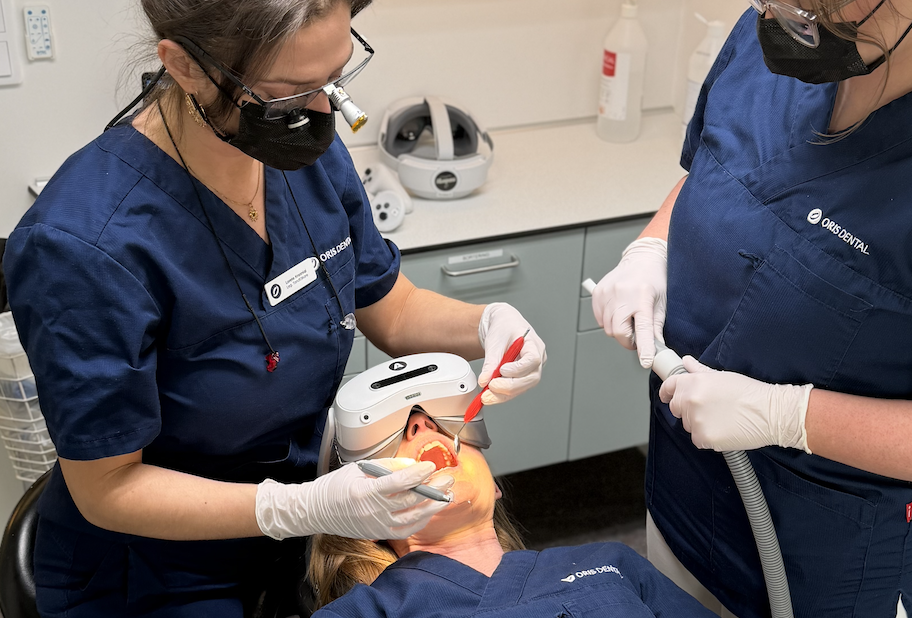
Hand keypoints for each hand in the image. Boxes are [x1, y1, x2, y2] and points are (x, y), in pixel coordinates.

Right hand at [255, 458, 453, 539]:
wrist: (316, 510)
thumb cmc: (335, 486)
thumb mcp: (359, 468)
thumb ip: (387, 467)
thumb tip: (412, 466)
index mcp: (365, 491)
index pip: (399, 482)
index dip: (418, 474)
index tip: (430, 465)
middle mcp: (372, 511)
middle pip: (410, 501)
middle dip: (433, 488)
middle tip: (446, 478)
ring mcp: (376, 525)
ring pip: (412, 518)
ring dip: (432, 507)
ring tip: (445, 495)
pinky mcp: (378, 534)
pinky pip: (405, 530)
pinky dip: (420, 521)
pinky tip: (429, 510)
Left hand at [477, 303, 546, 404]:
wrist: (504, 325)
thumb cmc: (504, 328)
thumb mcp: (495, 342)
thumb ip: (490, 363)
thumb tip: (484, 381)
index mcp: (533, 344)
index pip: (532, 360)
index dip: (518, 369)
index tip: (502, 370)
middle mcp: (538, 359)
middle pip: (530, 378)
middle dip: (509, 386)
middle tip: (490, 387)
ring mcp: (532, 369)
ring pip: (523, 387)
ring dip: (504, 394)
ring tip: (486, 396)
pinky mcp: (524, 377)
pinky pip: (516, 389)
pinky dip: (503, 394)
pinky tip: (490, 396)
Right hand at [591, 237, 667, 367]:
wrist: (642, 258)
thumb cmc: (654, 278)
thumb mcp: (661, 303)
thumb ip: (656, 328)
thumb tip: (654, 349)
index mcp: (642, 297)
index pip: (643, 328)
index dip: (644, 347)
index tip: (645, 361)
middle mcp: (623, 294)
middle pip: (618, 332)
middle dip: (627, 340)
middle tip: (636, 335)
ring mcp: (608, 293)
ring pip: (607, 327)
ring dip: (617, 329)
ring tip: (628, 317)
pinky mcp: (598, 293)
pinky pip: (599, 318)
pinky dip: (607, 320)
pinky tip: (618, 310)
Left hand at [658, 356, 812, 452]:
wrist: (771, 413)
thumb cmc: (750, 392)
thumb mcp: (722, 376)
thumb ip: (699, 371)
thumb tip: (686, 362)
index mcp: (694, 382)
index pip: (669, 386)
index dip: (667, 392)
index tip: (667, 396)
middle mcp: (691, 400)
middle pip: (676, 408)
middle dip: (686, 409)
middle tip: (707, 409)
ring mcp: (696, 420)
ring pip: (688, 425)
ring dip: (699, 423)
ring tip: (721, 418)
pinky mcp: (704, 438)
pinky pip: (698, 439)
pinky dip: (707, 438)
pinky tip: (724, 430)